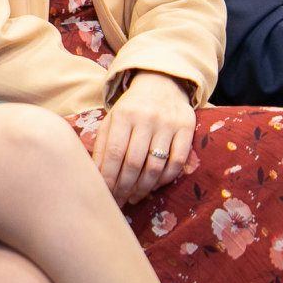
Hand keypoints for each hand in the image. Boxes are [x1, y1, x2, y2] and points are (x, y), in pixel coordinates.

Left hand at [94, 71, 195, 206]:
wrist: (161, 81)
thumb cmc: (131, 108)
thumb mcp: (112, 120)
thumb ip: (103, 146)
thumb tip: (96, 177)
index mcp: (123, 114)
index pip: (114, 153)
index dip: (109, 178)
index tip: (105, 195)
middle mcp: (146, 118)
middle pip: (135, 163)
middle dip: (125, 187)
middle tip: (120, 201)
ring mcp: (168, 123)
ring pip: (156, 166)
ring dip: (144, 188)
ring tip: (134, 197)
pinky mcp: (186, 128)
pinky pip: (177, 162)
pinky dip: (165, 179)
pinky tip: (154, 185)